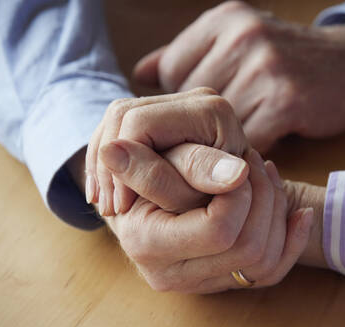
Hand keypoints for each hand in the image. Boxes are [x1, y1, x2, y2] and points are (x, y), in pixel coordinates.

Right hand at [84, 87, 248, 215]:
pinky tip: (107, 189)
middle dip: (108, 165)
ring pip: (117, 115)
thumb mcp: (191, 199)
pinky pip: (120, 122)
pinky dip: (109, 157)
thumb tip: (110, 152)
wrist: (239, 206)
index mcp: (212, 112)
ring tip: (108, 205)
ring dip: (105, 163)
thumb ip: (158, 177)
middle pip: (123, 114)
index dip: (122, 166)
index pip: (141, 125)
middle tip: (109, 210)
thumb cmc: (218, 210)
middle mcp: (199, 97)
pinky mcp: (168, 110)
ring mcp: (182, 101)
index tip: (120, 208)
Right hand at [100, 141, 315, 292]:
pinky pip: (268, 273)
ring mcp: (196, 282)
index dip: (239, 193)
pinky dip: (291, 241)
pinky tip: (298, 213)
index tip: (239, 163)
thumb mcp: (158, 155)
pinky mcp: (217, 280)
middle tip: (257, 163)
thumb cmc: (144, 166)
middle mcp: (170, 273)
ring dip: (277, 214)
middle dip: (265, 199)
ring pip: (264, 264)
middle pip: (248, 250)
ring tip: (267, 176)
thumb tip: (236, 173)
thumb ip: (191, 164)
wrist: (136, 192)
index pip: (218, 230)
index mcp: (147, 242)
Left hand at [134, 1, 344, 151]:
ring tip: (232, 143)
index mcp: (224, 20)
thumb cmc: (285, 57)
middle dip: (194, 127)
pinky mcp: (287, 101)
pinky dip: (247, 149)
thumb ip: (185, 55)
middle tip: (203, 141)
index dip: (176, 102)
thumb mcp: (235, 39)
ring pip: (216, 125)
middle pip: (190, 100)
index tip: (187, 120)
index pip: (171, 71)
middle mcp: (243, 36)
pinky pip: (246, 139)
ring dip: (220, 142)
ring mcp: (266, 67)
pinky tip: (256, 145)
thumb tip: (139, 74)